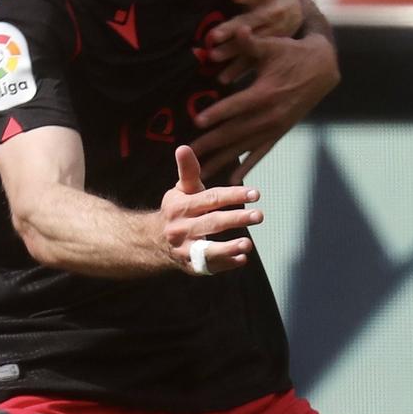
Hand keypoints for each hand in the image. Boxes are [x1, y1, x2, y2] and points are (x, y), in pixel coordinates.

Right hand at [159, 144, 261, 275]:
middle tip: (259, 215)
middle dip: (236, 219)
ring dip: (228, 248)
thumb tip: (183, 147)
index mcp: (181, 207)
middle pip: (212, 223)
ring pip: (207, 250)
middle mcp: (181, 229)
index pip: (211, 199)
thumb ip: (188, 171)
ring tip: (248, 244)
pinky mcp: (190, 266)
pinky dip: (226, 264)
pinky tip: (242, 259)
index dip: (233, 195)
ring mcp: (185, 250)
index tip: (255, 194)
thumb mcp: (181, 190)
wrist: (153, 241)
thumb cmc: (177, 210)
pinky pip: (209, 266)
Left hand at [190, 33, 339, 181]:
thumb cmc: (292, 53)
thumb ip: (250, 41)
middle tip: (189, 154)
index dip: (217, 113)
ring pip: (244, 146)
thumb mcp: (272, 45)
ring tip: (202, 172)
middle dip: (211, 143)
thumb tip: (237, 29)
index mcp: (266, 93)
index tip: (197, 122)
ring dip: (223, 159)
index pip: (237, 105)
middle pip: (236, 131)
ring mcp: (276, 126)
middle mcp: (271, 114)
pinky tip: (232, 178)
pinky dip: (247, 165)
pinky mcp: (279, 132)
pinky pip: (261, 152)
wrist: (322, 69)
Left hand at [204, 0, 310, 83]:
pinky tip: (223, 78)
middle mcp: (273, 13)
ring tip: (213, 57)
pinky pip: (253, 60)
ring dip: (233, 52)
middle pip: (251, 21)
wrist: (295, 7)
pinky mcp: (270, 48)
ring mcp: (273, 33)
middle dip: (232, 30)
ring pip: (251, 43)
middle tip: (213, 37)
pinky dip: (238, 70)